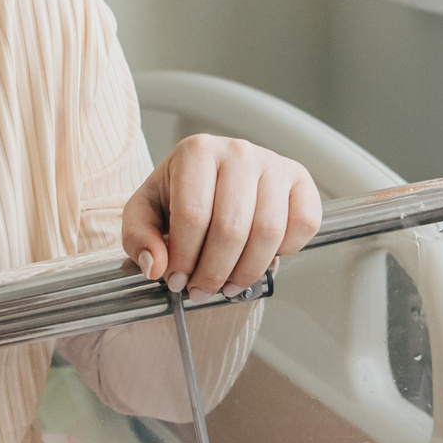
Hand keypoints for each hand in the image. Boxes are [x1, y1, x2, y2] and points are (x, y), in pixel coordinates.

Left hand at [121, 136, 320, 297]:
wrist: (213, 176)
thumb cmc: (179, 195)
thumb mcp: (145, 212)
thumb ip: (139, 238)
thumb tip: (156, 266)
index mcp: (196, 152)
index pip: (192, 215)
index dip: (184, 258)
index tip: (176, 280)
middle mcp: (238, 151)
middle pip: (231, 228)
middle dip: (213, 272)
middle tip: (201, 290)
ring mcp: (274, 164)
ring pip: (268, 232)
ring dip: (246, 271)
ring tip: (228, 284)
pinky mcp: (300, 180)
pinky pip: (303, 224)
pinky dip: (286, 251)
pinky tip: (261, 256)